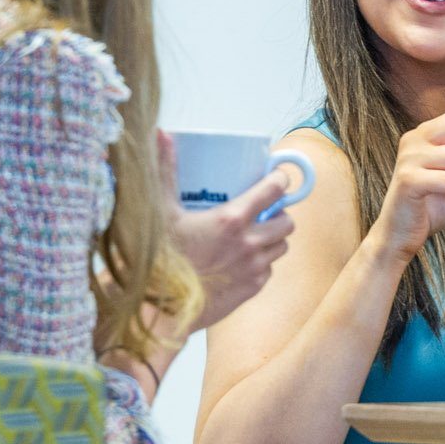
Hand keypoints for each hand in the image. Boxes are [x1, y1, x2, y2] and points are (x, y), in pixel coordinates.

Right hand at [160, 132, 297, 329]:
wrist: (159, 309)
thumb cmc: (157, 259)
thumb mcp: (160, 211)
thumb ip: (165, 170)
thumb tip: (161, 134)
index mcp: (231, 220)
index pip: (273, 191)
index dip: (280, 180)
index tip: (278, 177)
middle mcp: (249, 244)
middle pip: (286, 222)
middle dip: (278, 214)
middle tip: (262, 211)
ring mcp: (253, 270)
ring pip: (282, 247)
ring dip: (273, 238)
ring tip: (253, 235)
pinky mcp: (251, 291)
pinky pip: (269, 271)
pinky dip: (262, 263)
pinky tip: (242, 260)